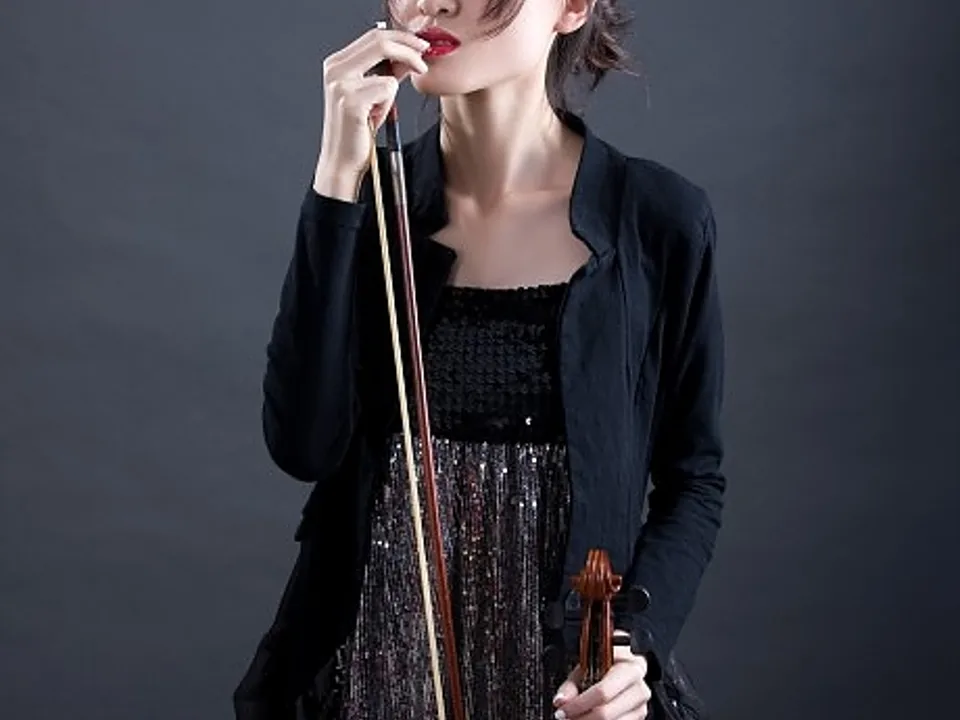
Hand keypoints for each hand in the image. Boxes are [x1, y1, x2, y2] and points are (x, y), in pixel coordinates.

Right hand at [314, 26, 429, 199]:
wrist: (341, 160)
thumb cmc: (357, 129)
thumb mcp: (372, 93)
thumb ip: (386, 70)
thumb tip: (411, 53)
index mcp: (337, 63)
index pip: (374, 36)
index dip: (401, 38)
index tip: (421, 46)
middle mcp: (335, 70)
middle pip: (380, 42)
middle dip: (409, 51)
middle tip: (424, 63)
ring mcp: (341, 85)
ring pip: (388, 74)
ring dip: (391, 94)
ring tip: (377, 111)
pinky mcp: (351, 102)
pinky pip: (386, 92)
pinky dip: (386, 107)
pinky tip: (373, 119)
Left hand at [552, 631, 651, 718]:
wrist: (621, 667)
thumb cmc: (603, 664)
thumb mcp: (585, 667)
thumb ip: (571, 685)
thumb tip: (561, 701)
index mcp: (628, 665)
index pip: (603, 690)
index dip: (580, 703)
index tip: (563, 709)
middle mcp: (639, 685)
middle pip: (606, 711)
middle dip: (582, 717)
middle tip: (564, 717)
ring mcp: (641, 704)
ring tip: (574, 719)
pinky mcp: (640, 716)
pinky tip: (587, 719)